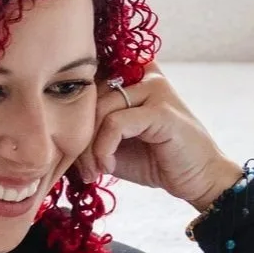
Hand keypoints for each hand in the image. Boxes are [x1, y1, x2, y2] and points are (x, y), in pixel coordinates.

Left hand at [71, 66, 243, 209]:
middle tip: (85, 169)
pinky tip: (109, 166)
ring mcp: (155, 88)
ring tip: (96, 171)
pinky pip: (115, 122)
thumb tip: (56, 132)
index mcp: (132, 76)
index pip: (88, 83)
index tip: (74, 154)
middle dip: (79, 138)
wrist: (197, 179)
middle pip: (91, 96)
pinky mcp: (161, 110)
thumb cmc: (155, 161)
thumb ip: (90, 131)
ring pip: (100, 109)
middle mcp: (144, 73)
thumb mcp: (113, 145)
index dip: (73, 117)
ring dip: (90, 147)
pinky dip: (104, 147)